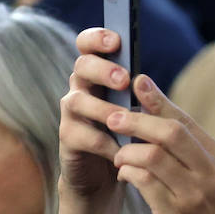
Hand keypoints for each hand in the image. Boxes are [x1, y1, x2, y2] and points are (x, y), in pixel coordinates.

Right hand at [53, 28, 130, 213]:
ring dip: (102, 108)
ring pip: (76, 101)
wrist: (107, 174)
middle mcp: (81, 88)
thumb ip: (137, 94)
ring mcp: (71, 114)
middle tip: (123, 79)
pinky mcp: (68, 140)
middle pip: (80, 67)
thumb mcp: (136, 110)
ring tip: (122, 118)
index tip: (116, 41)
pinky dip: (102, 142)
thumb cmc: (127, 134)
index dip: (96, 38)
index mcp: (98, 74)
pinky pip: (80, 135)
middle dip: (101, 69)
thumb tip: (146, 79)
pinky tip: (120, 150)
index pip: (87, 45)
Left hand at [107, 74, 214, 213]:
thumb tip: (164, 130)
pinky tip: (123, 173)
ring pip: (154, 155)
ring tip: (116, 153)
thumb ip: (198, 161)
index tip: (138, 82)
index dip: (160, 101)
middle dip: (136, 119)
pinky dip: (130, 172)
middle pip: (171, 131)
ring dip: (128, 149)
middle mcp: (214, 174)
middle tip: (112, 116)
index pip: (187, 122)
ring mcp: (197, 195)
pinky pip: (146, 183)